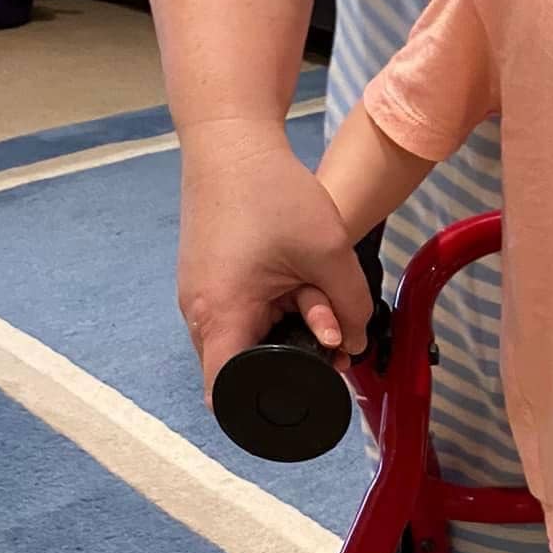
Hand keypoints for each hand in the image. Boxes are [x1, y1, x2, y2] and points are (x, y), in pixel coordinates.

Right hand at [176, 120, 372, 399]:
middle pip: (242, 368)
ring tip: (310, 296)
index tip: (295, 406)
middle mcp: (198, 311)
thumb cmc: (271, 192)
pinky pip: (238, 314)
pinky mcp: (206, 278)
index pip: (226, 393)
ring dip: (281, 331)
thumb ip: (351, 306)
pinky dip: (268, 310)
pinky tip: (292, 282)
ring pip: (243, 339)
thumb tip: (356, 344)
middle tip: (329, 340)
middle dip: (289, 361)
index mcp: (221, 313)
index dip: (258, 411)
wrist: (231, 142)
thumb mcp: (329, 251)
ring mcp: (197, 294)